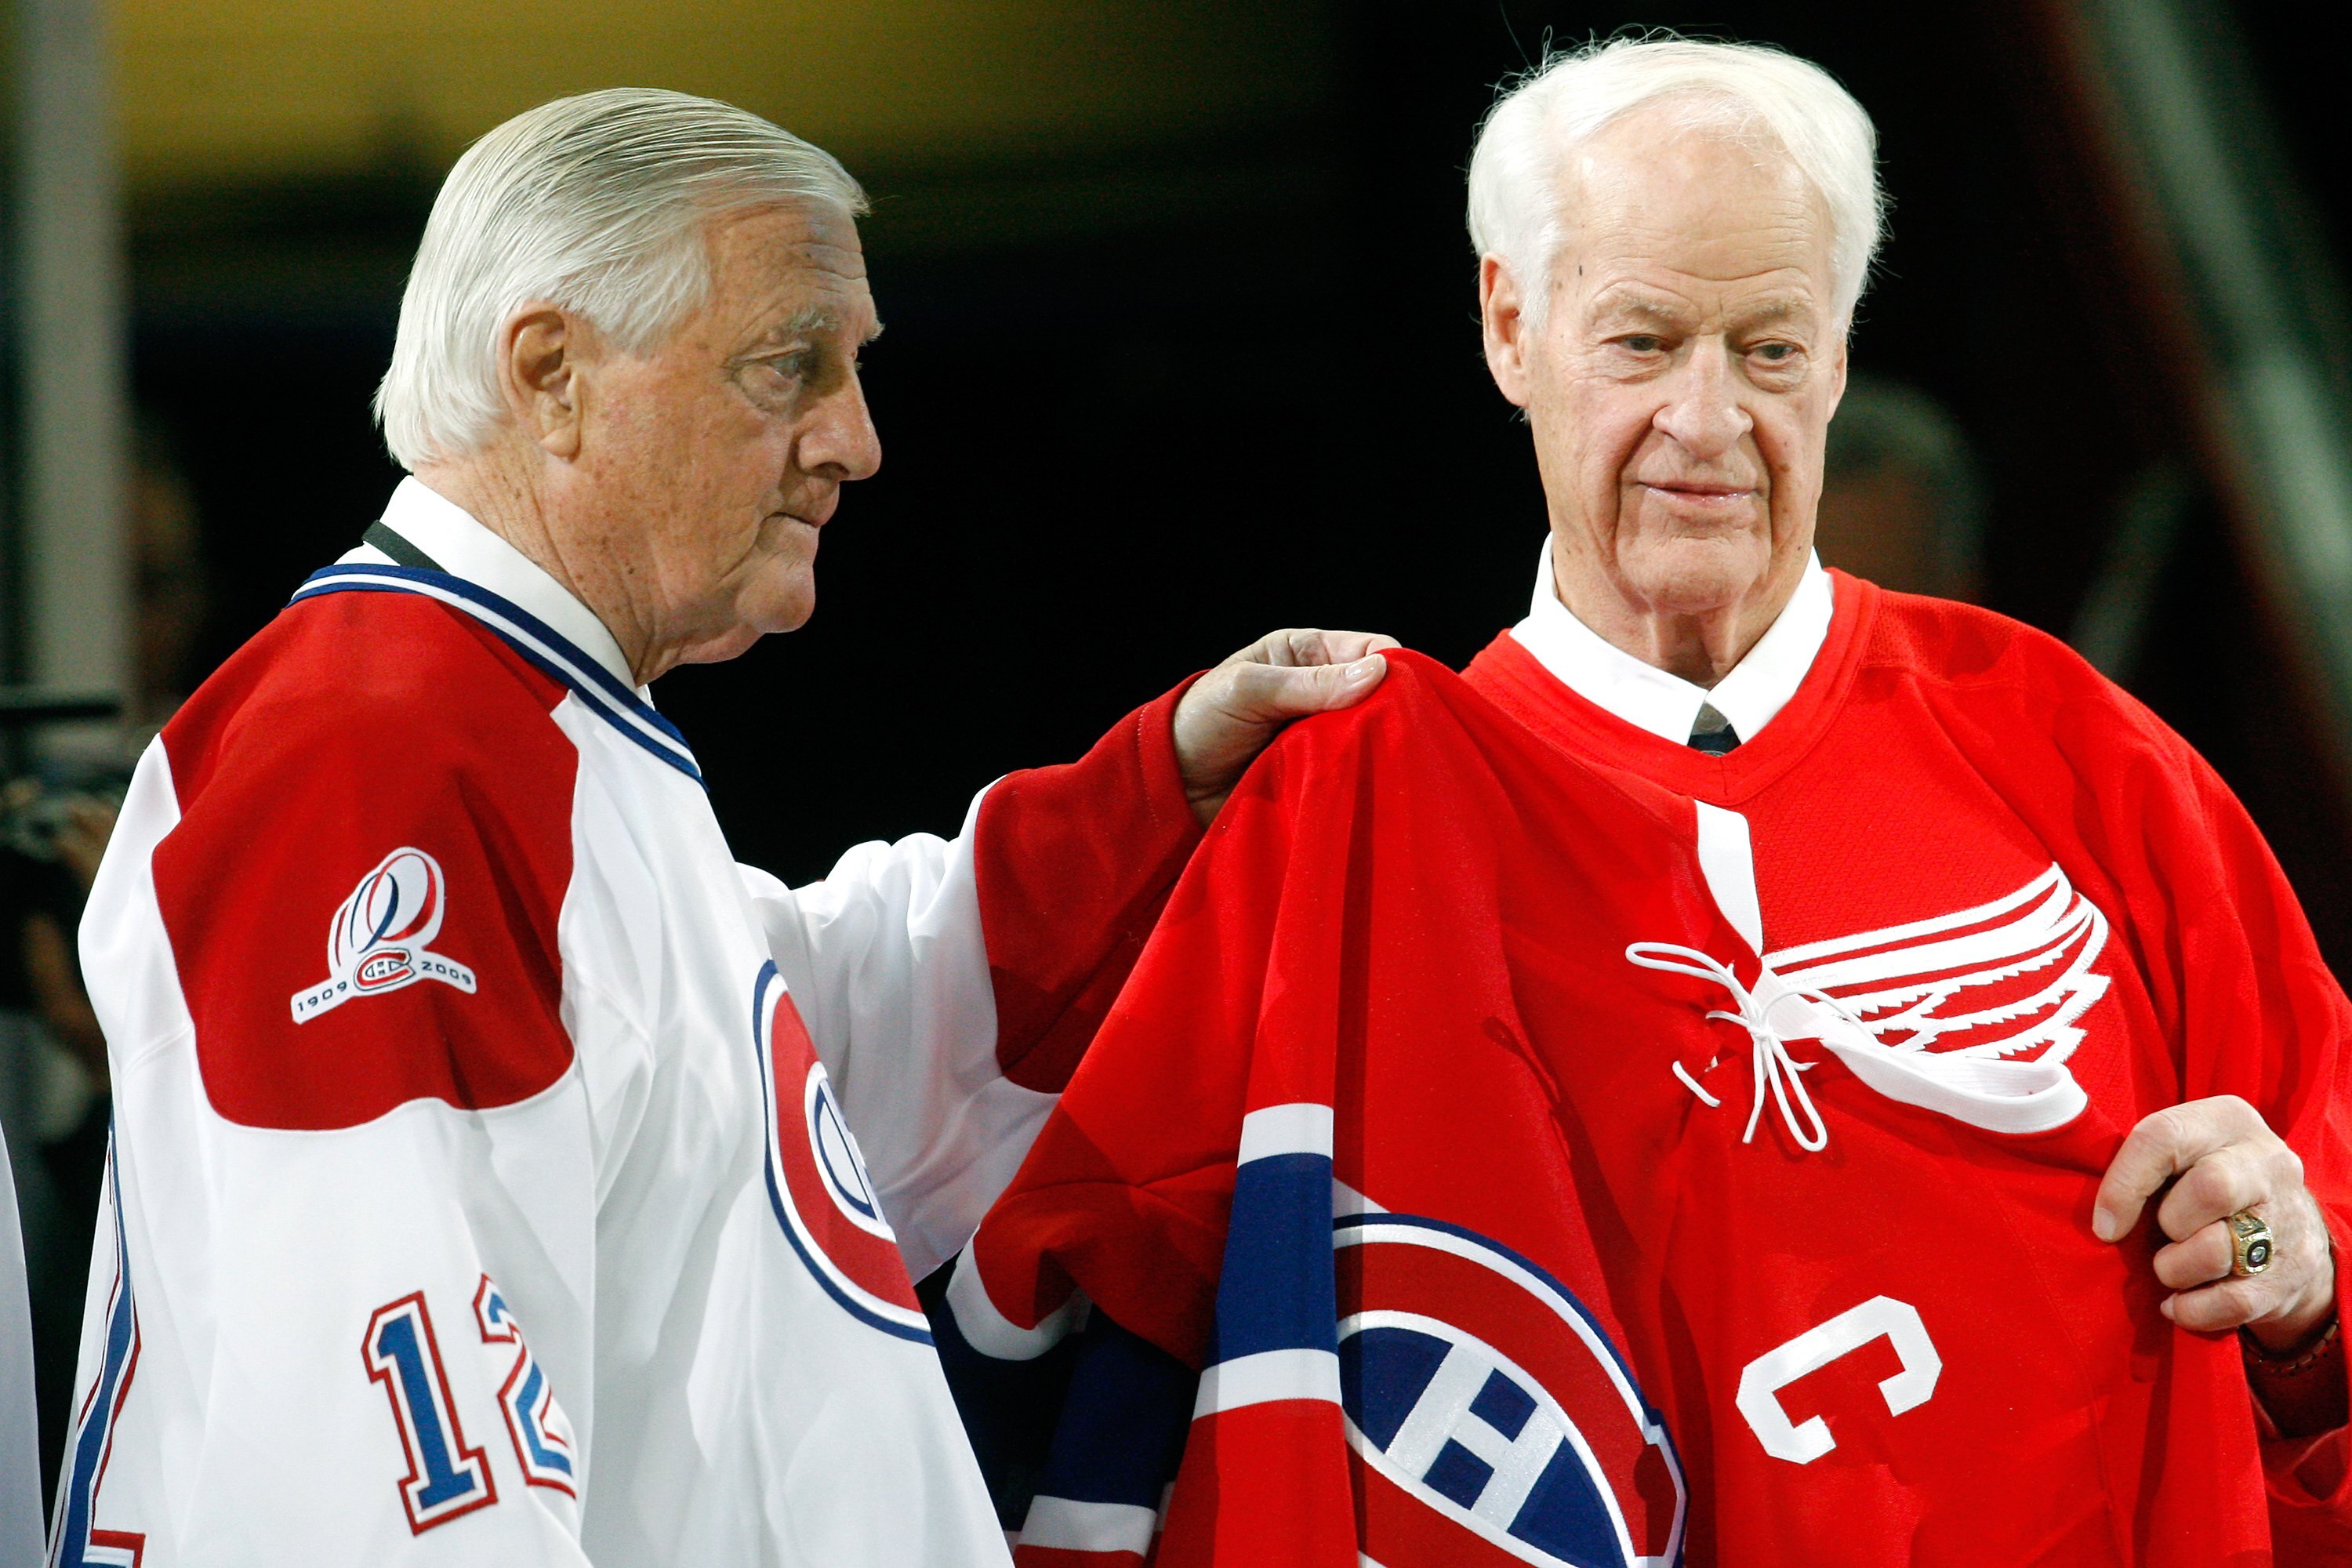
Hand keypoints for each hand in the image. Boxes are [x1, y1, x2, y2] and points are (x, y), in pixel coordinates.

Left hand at [1172, 629, 1396, 825]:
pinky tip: (1363, 785)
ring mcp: (1321, 734)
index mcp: (1306, 654)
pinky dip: (1358, 776)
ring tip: (1379, 763)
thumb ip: (1310, 684)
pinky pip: (1350, 771)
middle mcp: (1320, 691)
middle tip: (1399, 737)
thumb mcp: (1251, 690)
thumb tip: (1378, 673)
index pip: (1371, 650)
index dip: (1394, 669)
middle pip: (1378, 696)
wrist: (1169, 783)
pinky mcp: (1316, 772)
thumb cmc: (1200, 721)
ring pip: (1370, 736)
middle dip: (1391, 713)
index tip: (1406, 696)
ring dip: (1374, 748)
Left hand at [2093, 1095, 2335, 1351]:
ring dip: (2177, 1269)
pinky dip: (2194, 1310)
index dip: (2124, 1185)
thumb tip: (2089, 1207)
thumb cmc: (2201, 1185)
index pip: (2164, 1137)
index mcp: (2227, 1120)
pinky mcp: (2293, 1272)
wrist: (2289, 1232)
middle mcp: (2267, 1161)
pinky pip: (2234, 1300)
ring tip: (2169, 1269)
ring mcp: (2288, 1216)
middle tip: (2160, 1236)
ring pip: (2221, 1247)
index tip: (2104, 1225)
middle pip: (2212, 1187)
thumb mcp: (2179, 1154)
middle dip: (2169, 1222)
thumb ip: (2140, 1162)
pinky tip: (2178, 1304)